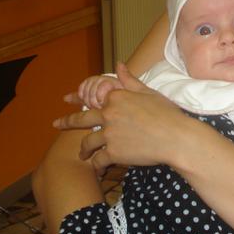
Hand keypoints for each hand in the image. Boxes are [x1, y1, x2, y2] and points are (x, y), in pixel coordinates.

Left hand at [53, 63, 186, 174]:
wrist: (176, 138)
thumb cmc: (167, 113)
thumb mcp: (149, 92)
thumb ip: (130, 80)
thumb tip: (118, 64)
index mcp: (116, 97)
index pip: (94, 98)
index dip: (80, 99)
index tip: (70, 99)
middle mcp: (109, 114)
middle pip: (81, 119)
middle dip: (66, 122)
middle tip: (56, 124)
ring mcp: (109, 134)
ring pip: (88, 143)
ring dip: (83, 150)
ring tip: (82, 155)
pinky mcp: (113, 152)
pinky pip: (99, 159)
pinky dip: (97, 164)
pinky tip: (98, 168)